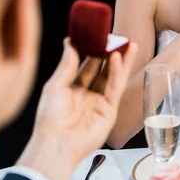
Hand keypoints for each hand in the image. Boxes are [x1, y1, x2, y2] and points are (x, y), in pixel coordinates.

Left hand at [18, 38, 136, 179]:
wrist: (56, 144)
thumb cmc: (49, 118)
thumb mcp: (55, 85)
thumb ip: (67, 64)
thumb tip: (70, 42)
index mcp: (72, 88)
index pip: (86, 65)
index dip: (94, 50)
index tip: (100, 35)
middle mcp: (87, 94)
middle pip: (103, 70)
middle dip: (112, 53)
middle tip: (119, 37)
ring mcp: (99, 103)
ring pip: (113, 77)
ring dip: (121, 61)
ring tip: (129, 44)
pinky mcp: (109, 111)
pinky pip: (114, 89)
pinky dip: (118, 73)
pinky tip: (119, 59)